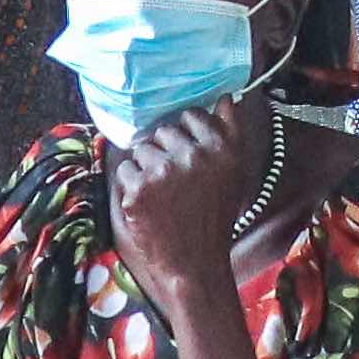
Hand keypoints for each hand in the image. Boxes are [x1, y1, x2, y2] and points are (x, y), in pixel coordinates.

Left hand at [102, 102, 258, 288]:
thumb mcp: (233, 173)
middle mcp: (195, 155)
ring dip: (146, 169)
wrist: (194, 262)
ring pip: (142, 150)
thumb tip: (225, 96)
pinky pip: (125, 170)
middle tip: (176, 184)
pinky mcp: (139, 189)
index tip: (189, 159)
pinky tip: (148, 205)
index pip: (191, 116)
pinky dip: (131, 187)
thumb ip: (230, 131)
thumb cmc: (213, 216)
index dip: (186, 137)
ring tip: (162, 196)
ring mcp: (164, 171)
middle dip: (165, 154)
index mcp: (222, 148)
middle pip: (163, 132)